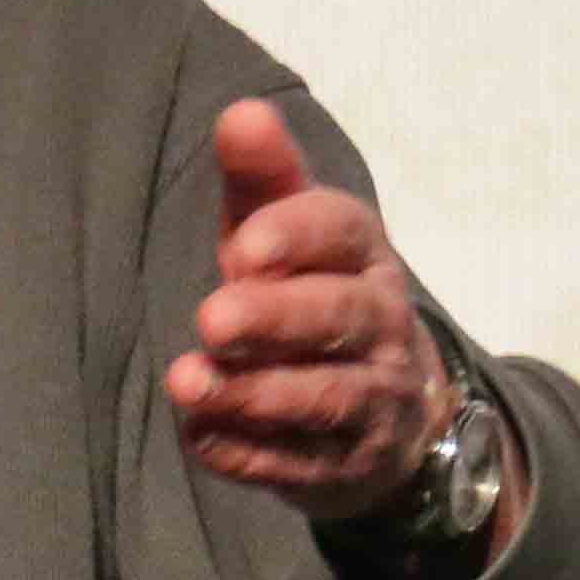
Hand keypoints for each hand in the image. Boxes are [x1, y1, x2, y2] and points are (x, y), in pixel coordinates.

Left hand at [165, 99, 467, 522]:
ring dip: (256, 392)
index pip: (343, 231)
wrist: (391, 412)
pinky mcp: (347, 465)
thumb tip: (241, 114)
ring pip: (326, 395)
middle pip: (340, 317)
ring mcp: (373, 400)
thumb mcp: (287, 235)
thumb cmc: (312, 295)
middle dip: (277, 318)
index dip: (297, 236)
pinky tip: (202, 439)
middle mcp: (382, 324)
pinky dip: (252, 455)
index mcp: (363, 254)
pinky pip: (301, 464)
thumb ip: (261, 179)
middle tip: (212, 319)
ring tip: (188, 383)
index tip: (243, 247)